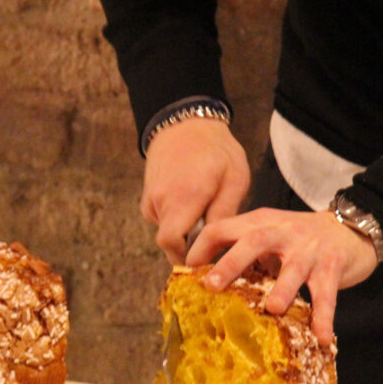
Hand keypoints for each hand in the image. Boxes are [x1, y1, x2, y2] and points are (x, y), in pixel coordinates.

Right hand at [140, 118, 249, 264]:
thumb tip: (219, 248)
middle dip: (191, 246)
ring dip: (186, 230)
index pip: (172, 243)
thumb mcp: (235, 179)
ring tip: (205, 210)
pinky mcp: (148, 199)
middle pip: (171, 243)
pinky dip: (178, 220)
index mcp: (184, 196)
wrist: (184, 124)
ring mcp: (151, 200)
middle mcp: (161, 201)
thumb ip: (224, 215)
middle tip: (214, 236)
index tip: (207, 259)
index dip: (187, 257)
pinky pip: (163, 221)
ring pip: (168, 232)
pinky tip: (192, 202)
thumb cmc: (216, 150)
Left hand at [185, 208, 380, 344]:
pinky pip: (327, 294)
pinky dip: (324, 316)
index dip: (201, 248)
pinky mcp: (332, 266)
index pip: (222, 228)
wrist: (351, 227)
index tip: (187, 273)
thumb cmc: (299, 239)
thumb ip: (242, 252)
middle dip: (231, 263)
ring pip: (294, 268)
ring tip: (271, 310)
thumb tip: (206, 281)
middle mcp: (282, 232)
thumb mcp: (268, 236)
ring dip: (282, 289)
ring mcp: (309, 249)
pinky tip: (320, 337)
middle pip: (253, 241)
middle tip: (211, 286)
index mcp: (259, 223)